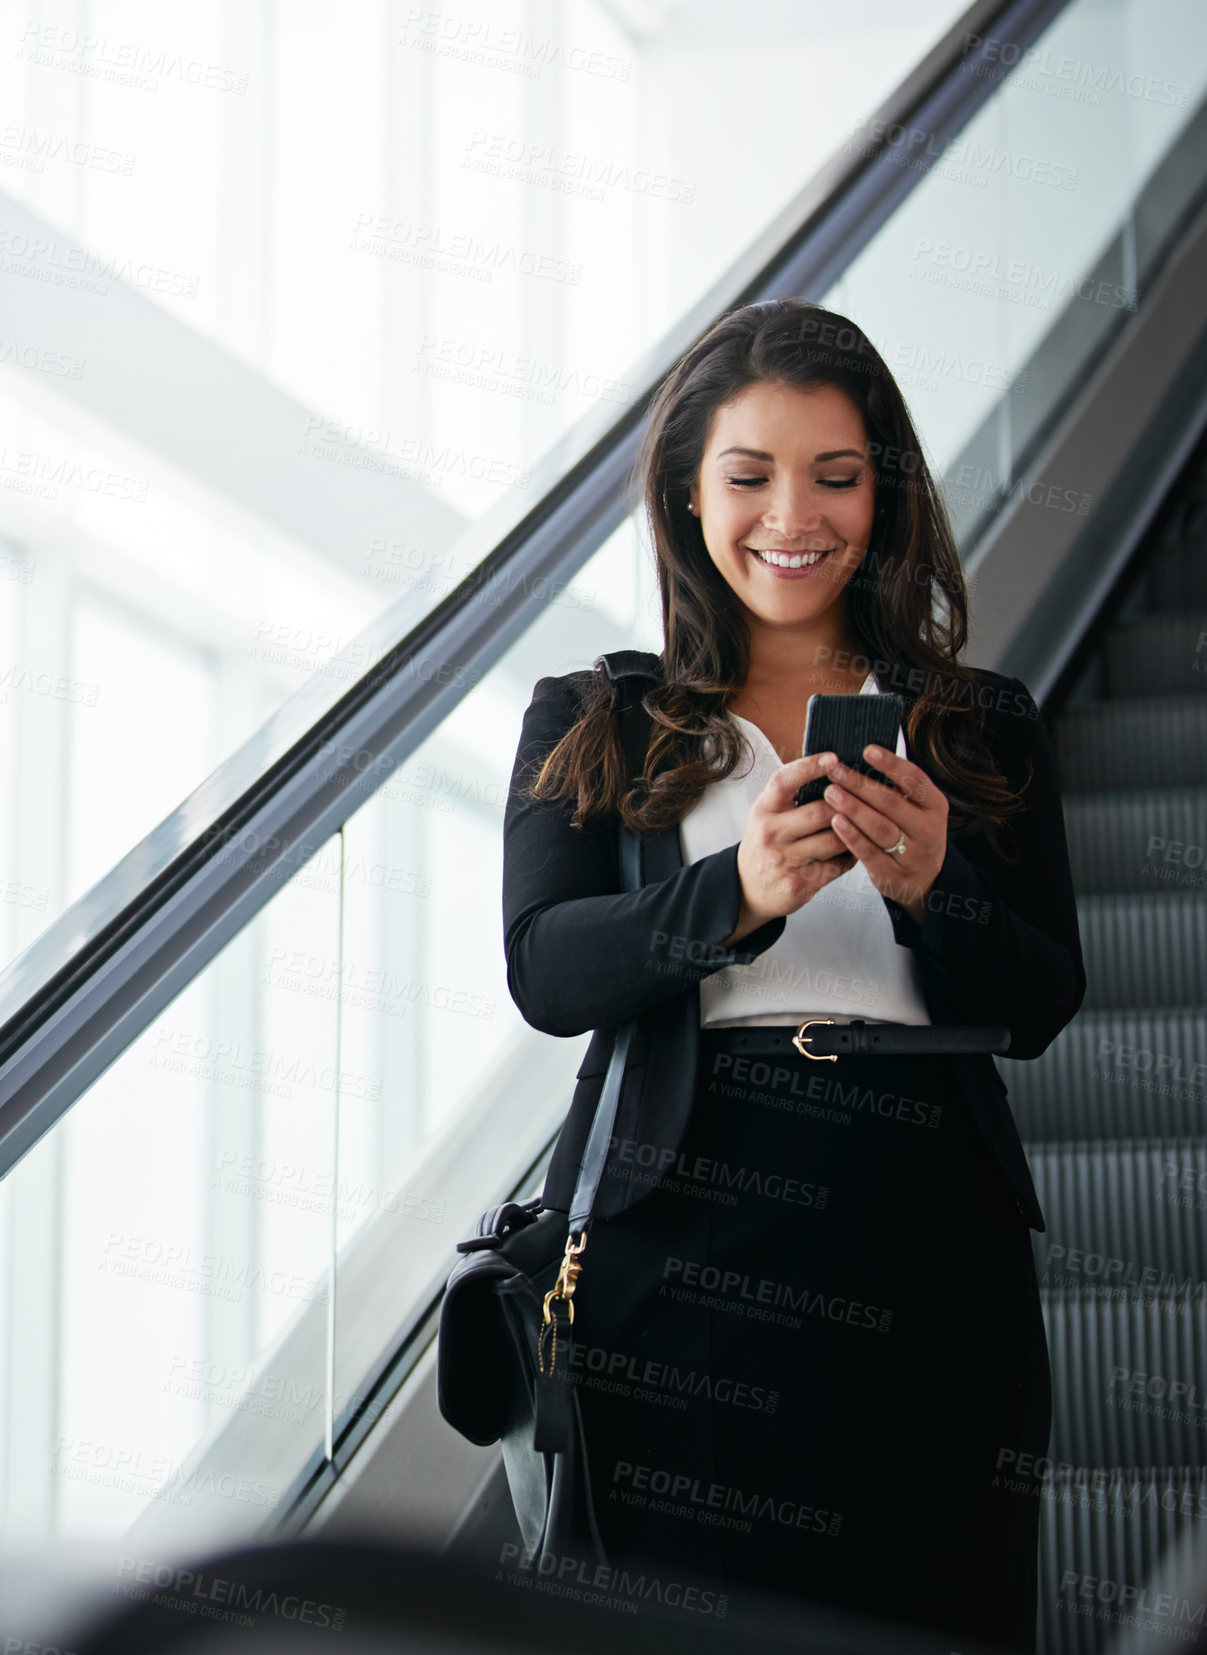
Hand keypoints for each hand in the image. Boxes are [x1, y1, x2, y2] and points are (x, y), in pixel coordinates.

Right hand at [723, 751, 857, 943]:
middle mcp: (771, 833)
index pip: (784, 781)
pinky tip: (852, 851)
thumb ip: (790, 795)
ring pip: (834, 840)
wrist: (747, 887)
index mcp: (763, 810)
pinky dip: (850, 857)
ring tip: (861, 825)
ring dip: (852, 832)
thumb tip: (830, 769)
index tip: (833, 758)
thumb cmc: (765, 844)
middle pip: (820, 812)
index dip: (809, 767)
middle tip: (861, 800)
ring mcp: (785, 860)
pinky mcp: (800, 883)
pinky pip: (837, 866)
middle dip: (846, 805)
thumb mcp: (767, 814)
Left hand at [823, 745, 948, 923]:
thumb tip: (861, 759)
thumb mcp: (917, 810)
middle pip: (891, 803)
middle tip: (835, 770)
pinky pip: (870, 853)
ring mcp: (912, 854)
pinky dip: (852, 836)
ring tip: (831, 792)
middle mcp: (927, 829)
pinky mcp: (893, 874)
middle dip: (860, 784)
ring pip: (880, 827)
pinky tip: (836, 822)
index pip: (915, 780)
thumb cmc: (912, 833)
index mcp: (934, 805)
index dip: (891, 764)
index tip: (868, 750)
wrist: (926, 880)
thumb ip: (897, 789)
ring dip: (853, 808)